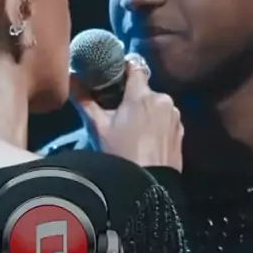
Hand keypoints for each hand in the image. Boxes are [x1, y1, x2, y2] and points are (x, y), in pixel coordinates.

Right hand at [70, 55, 182, 171]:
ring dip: (146, 111)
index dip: (123, 68)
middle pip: (145, 90)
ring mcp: (175, 116)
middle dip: (133, 97)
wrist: (149, 186)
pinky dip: (156, 124)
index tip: (113, 76)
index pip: (134, 66)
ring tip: (132, 130)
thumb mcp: (98, 127)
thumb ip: (85, 100)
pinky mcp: (181, 132)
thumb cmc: (121, 154)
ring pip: (156, 105)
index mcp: (142, 94)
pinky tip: (146, 140)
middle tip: (117, 112)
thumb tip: (72, 78)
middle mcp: (163, 99)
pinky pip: (166, 120)